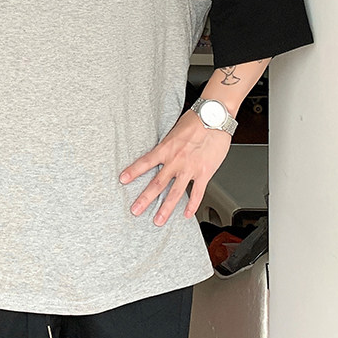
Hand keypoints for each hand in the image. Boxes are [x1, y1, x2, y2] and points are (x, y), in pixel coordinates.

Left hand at [119, 110, 231, 226]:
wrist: (214, 117)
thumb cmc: (196, 121)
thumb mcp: (174, 131)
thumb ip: (168, 146)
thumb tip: (161, 155)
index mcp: (166, 148)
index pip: (145, 162)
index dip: (133, 172)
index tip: (122, 180)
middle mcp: (175, 160)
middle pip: (157, 183)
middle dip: (144, 199)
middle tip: (135, 210)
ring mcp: (190, 168)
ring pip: (175, 193)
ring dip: (165, 208)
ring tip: (158, 220)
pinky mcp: (205, 173)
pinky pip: (197, 193)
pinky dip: (191, 205)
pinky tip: (186, 214)